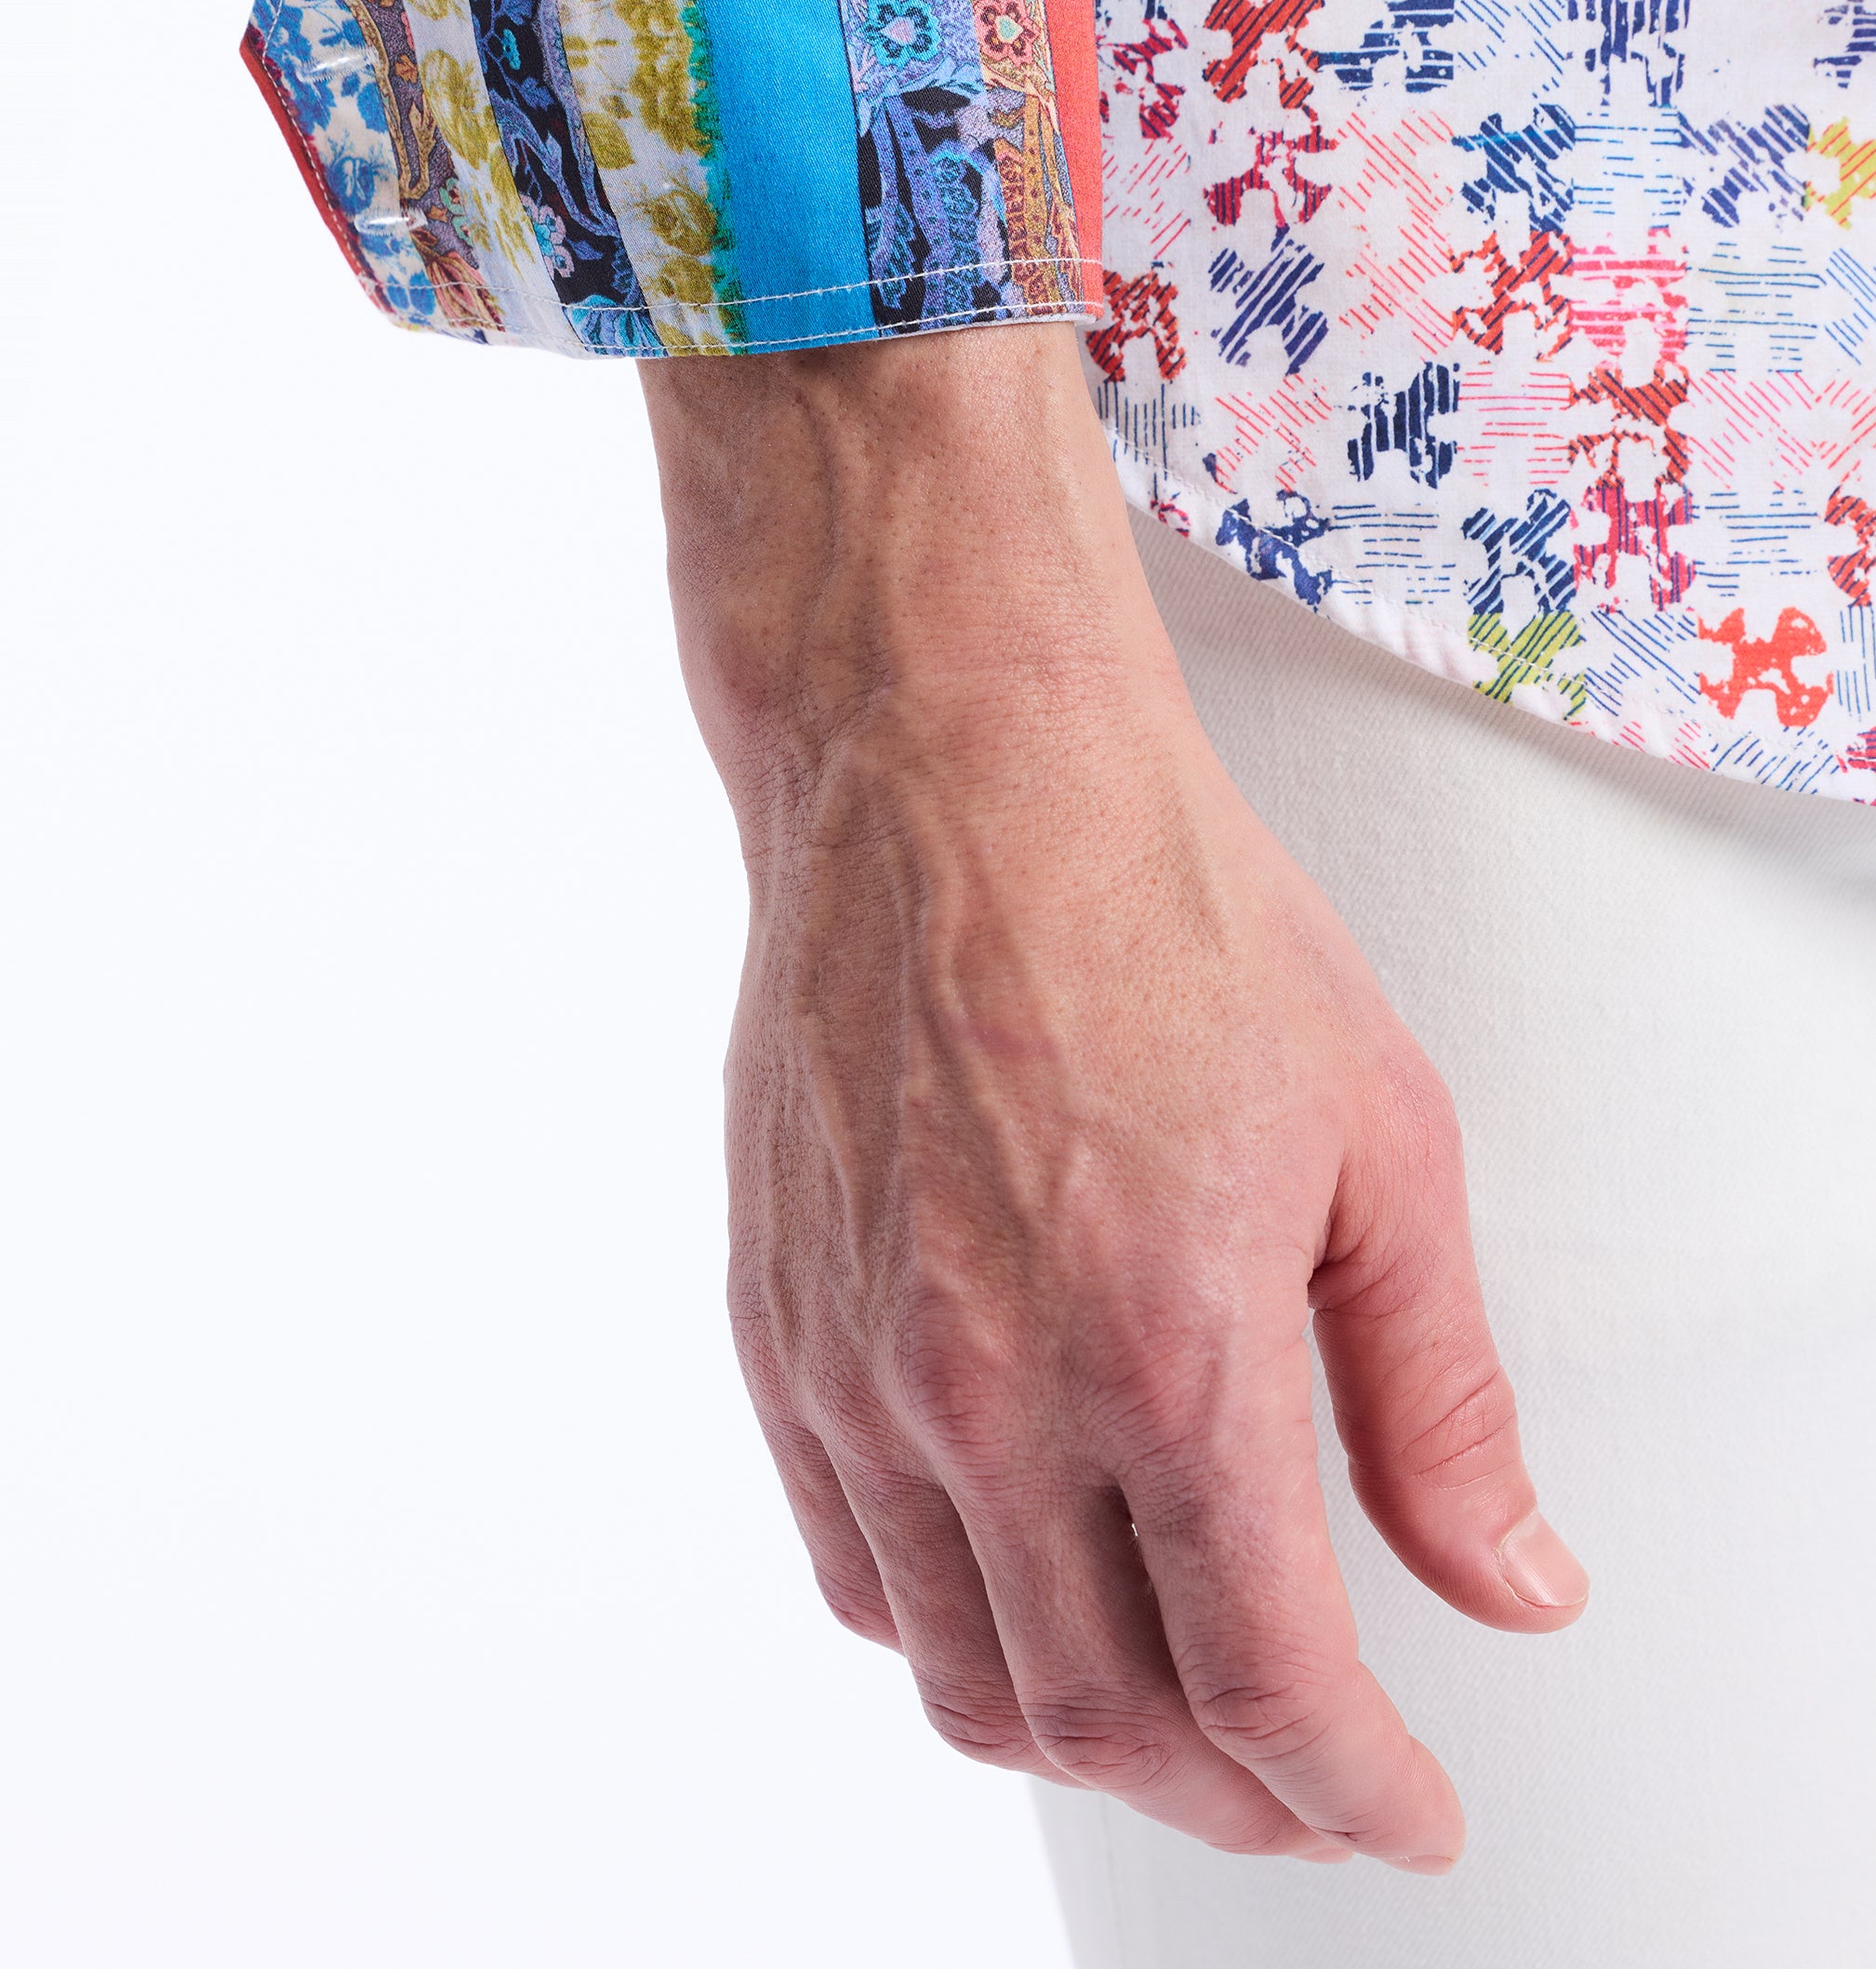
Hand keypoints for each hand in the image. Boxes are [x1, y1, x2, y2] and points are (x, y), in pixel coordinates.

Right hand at [640, 325, 1587, 1871]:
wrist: (950, 769)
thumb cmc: (1160, 911)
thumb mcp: (1379, 1139)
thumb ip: (1440, 1395)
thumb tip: (1508, 1579)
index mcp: (1169, 1351)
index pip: (1267, 1683)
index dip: (1352, 1792)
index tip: (1398, 1811)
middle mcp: (993, 1391)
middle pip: (1110, 1717)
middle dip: (1235, 1793)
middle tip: (1305, 1777)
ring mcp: (862, 1370)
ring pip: (966, 1677)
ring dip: (1089, 1736)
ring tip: (1171, 1708)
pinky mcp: (779, 1328)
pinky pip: (852, 1567)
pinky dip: (951, 1634)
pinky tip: (1019, 1587)